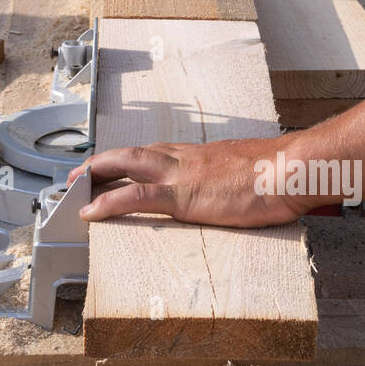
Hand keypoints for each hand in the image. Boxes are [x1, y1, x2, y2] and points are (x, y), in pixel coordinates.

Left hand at [67, 137, 313, 227]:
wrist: (291, 170)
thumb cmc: (283, 175)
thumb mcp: (254, 174)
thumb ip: (239, 179)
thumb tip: (245, 188)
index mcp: (203, 156)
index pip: (159, 153)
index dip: (134, 160)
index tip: (118, 166)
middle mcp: (186, 159)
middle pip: (133, 154)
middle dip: (103, 163)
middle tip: (78, 174)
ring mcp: (181, 175)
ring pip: (125, 166)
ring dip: (95, 176)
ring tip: (72, 188)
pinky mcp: (182, 196)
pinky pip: (134, 196)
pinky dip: (107, 202)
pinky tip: (89, 211)